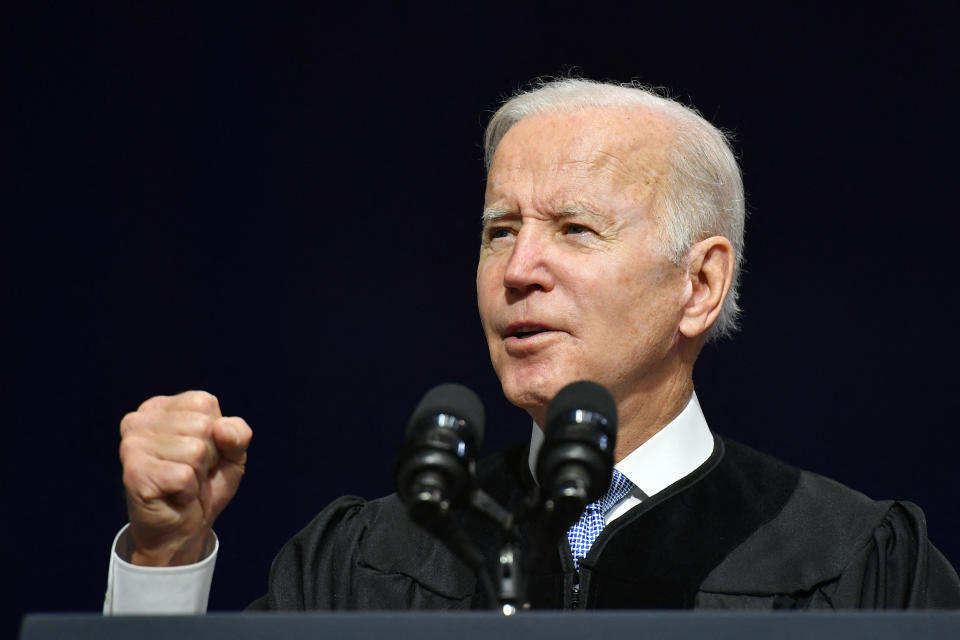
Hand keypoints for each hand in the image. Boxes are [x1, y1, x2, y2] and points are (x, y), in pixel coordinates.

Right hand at [119, 391, 252, 565]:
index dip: (216, 433)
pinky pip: (184, 476)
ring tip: (181, 484)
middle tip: (191, 473)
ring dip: (198, 475)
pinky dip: (188, 491)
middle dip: (209, 456)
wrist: (183, 531)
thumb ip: (238, 433)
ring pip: (195, 450)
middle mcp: (138, 420)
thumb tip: (221, 428)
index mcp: (160, 407)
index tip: (201, 453)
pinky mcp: (134, 473)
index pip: (205, 403)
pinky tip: (174, 496)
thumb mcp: (232, 453)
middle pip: (202, 426)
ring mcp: (132, 446)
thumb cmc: (204, 485)